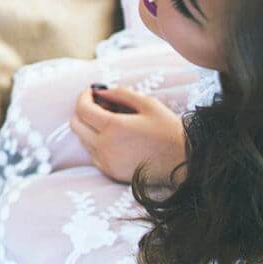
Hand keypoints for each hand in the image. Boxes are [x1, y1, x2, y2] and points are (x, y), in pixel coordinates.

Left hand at [70, 84, 186, 184]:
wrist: (186, 163)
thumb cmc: (169, 130)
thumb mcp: (148, 104)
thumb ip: (120, 93)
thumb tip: (99, 91)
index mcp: (113, 127)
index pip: (82, 108)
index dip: (84, 96)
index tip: (92, 91)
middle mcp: (105, 146)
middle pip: (76, 124)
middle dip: (83, 111)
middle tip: (100, 105)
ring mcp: (106, 161)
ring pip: (83, 139)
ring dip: (90, 127)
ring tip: (112, 121)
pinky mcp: (110, 172)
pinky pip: (93, 154)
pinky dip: (97, 143)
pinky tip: (116, 138)